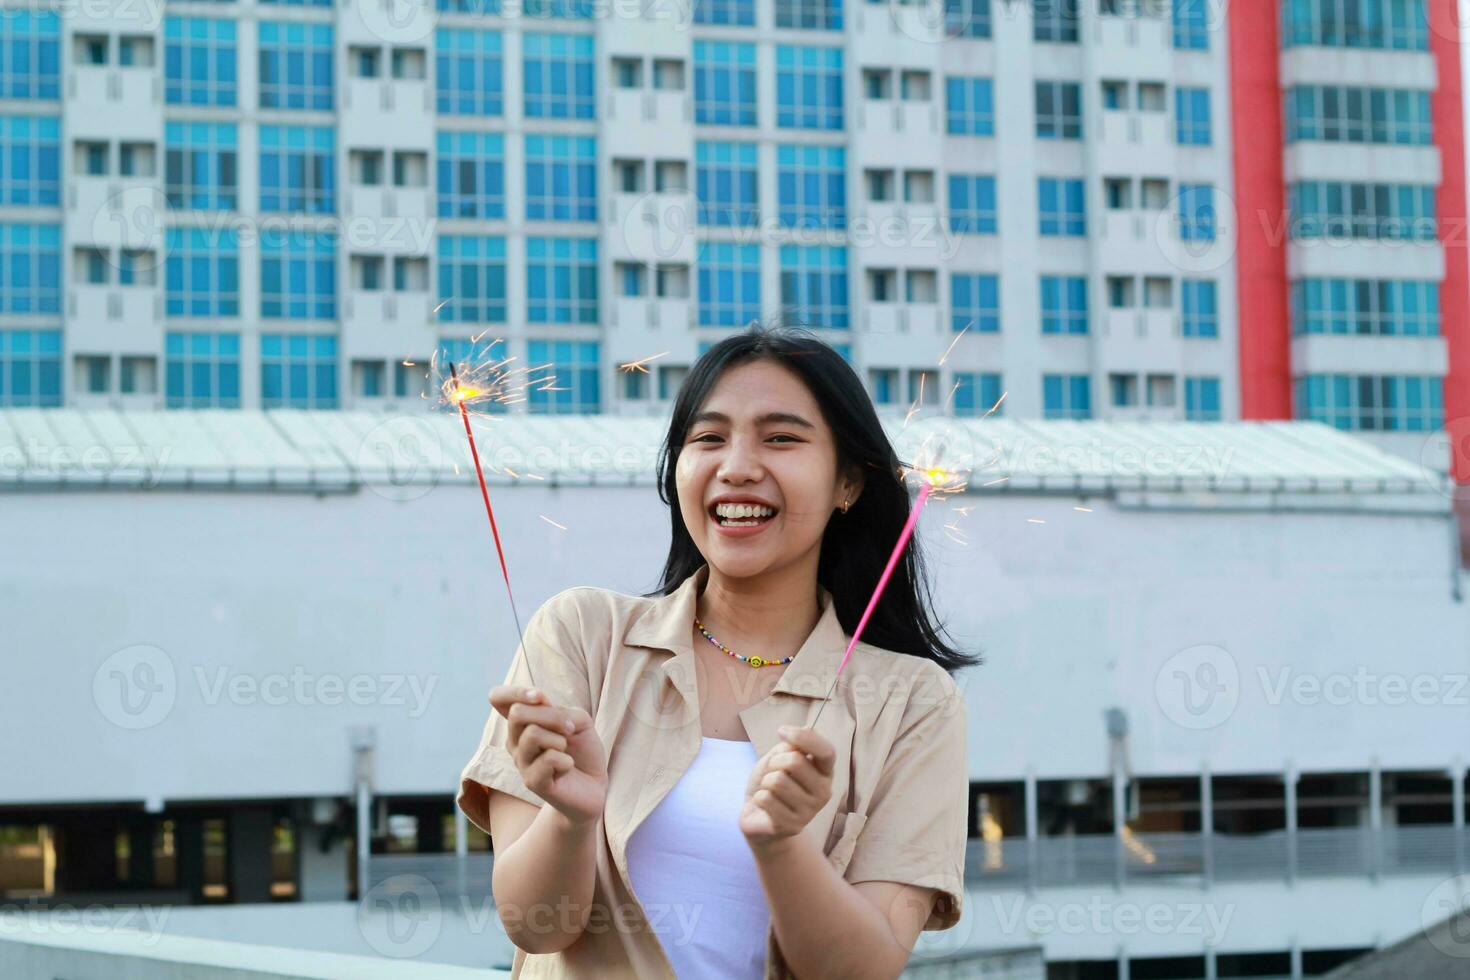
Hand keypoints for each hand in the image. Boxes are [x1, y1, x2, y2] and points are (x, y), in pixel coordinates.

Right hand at [490, 686, 607, 826]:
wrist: (594, 786)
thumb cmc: (582, 751)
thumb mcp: (578, 721)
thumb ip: (559, 710)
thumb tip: (542, 709)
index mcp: (523, 723)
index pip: (498, 698)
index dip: (514, 692)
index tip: (539, 696)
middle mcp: (515, 741)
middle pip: (517, 712)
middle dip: (552, 715)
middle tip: (570, 729)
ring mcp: (521, 762)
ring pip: (532, 734)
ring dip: (560, 739)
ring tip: (566, 751)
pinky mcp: (532, 782)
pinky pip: (549, 758)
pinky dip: (566, 760)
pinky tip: (567, 768)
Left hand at [740, 725, 834, 848]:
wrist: (759, 816)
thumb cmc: (772, 782)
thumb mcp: (781, 757)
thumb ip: (794, 745)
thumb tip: (806, 729)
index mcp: (825, 773)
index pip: (827, 751)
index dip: (804, 738)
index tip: (781, 731)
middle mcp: (824, 793)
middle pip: (795, 762)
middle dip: (774, 761)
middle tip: (771, 771)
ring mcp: (810, 812)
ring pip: (777, 781)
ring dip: (765, 782)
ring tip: (769, 790)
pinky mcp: (792, 826)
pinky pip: (766, 799)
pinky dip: (758, 797)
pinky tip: (765, 805)